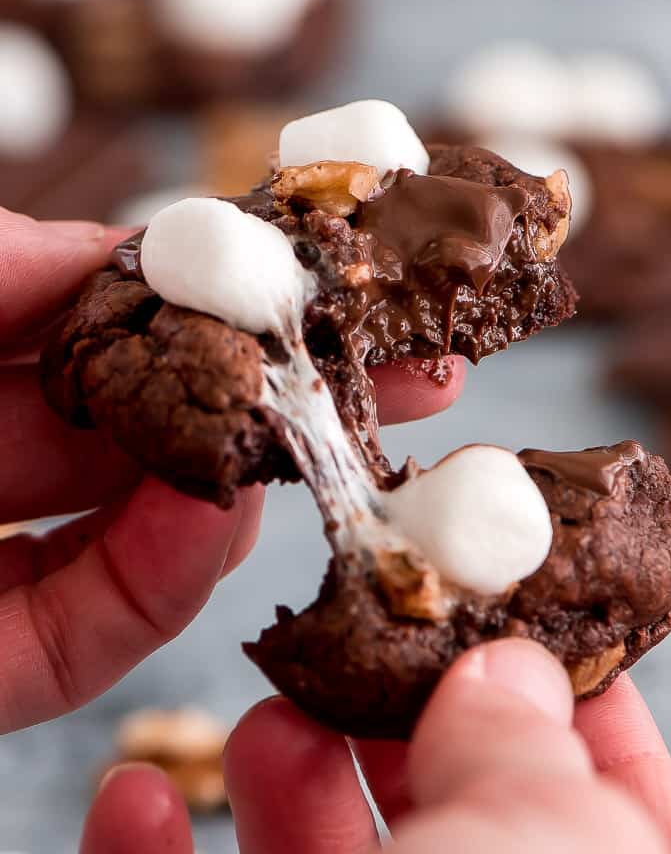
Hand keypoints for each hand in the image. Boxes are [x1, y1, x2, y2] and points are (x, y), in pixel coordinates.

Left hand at [0, 207, 463, 733]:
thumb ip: (7, 266)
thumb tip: (130, 243)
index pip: (125, 333)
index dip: (227, 305)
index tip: (322, 278)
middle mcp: (0, 460)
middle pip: (167, 433)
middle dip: (288, 401)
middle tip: (419, 372)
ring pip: (148, 539)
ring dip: (242, 498)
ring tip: (324, 444)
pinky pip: (80, 637)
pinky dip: (155, 586)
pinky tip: (208, 524)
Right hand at [81, 640, 670, 853]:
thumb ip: (537, 762)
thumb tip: (511, 675)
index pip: (618, 811)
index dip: (569, 708)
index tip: (499, 622)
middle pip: (458, 843)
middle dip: (397, 736)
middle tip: (353, 657)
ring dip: (281, 794)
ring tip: (260, 719)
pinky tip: (135, 806)